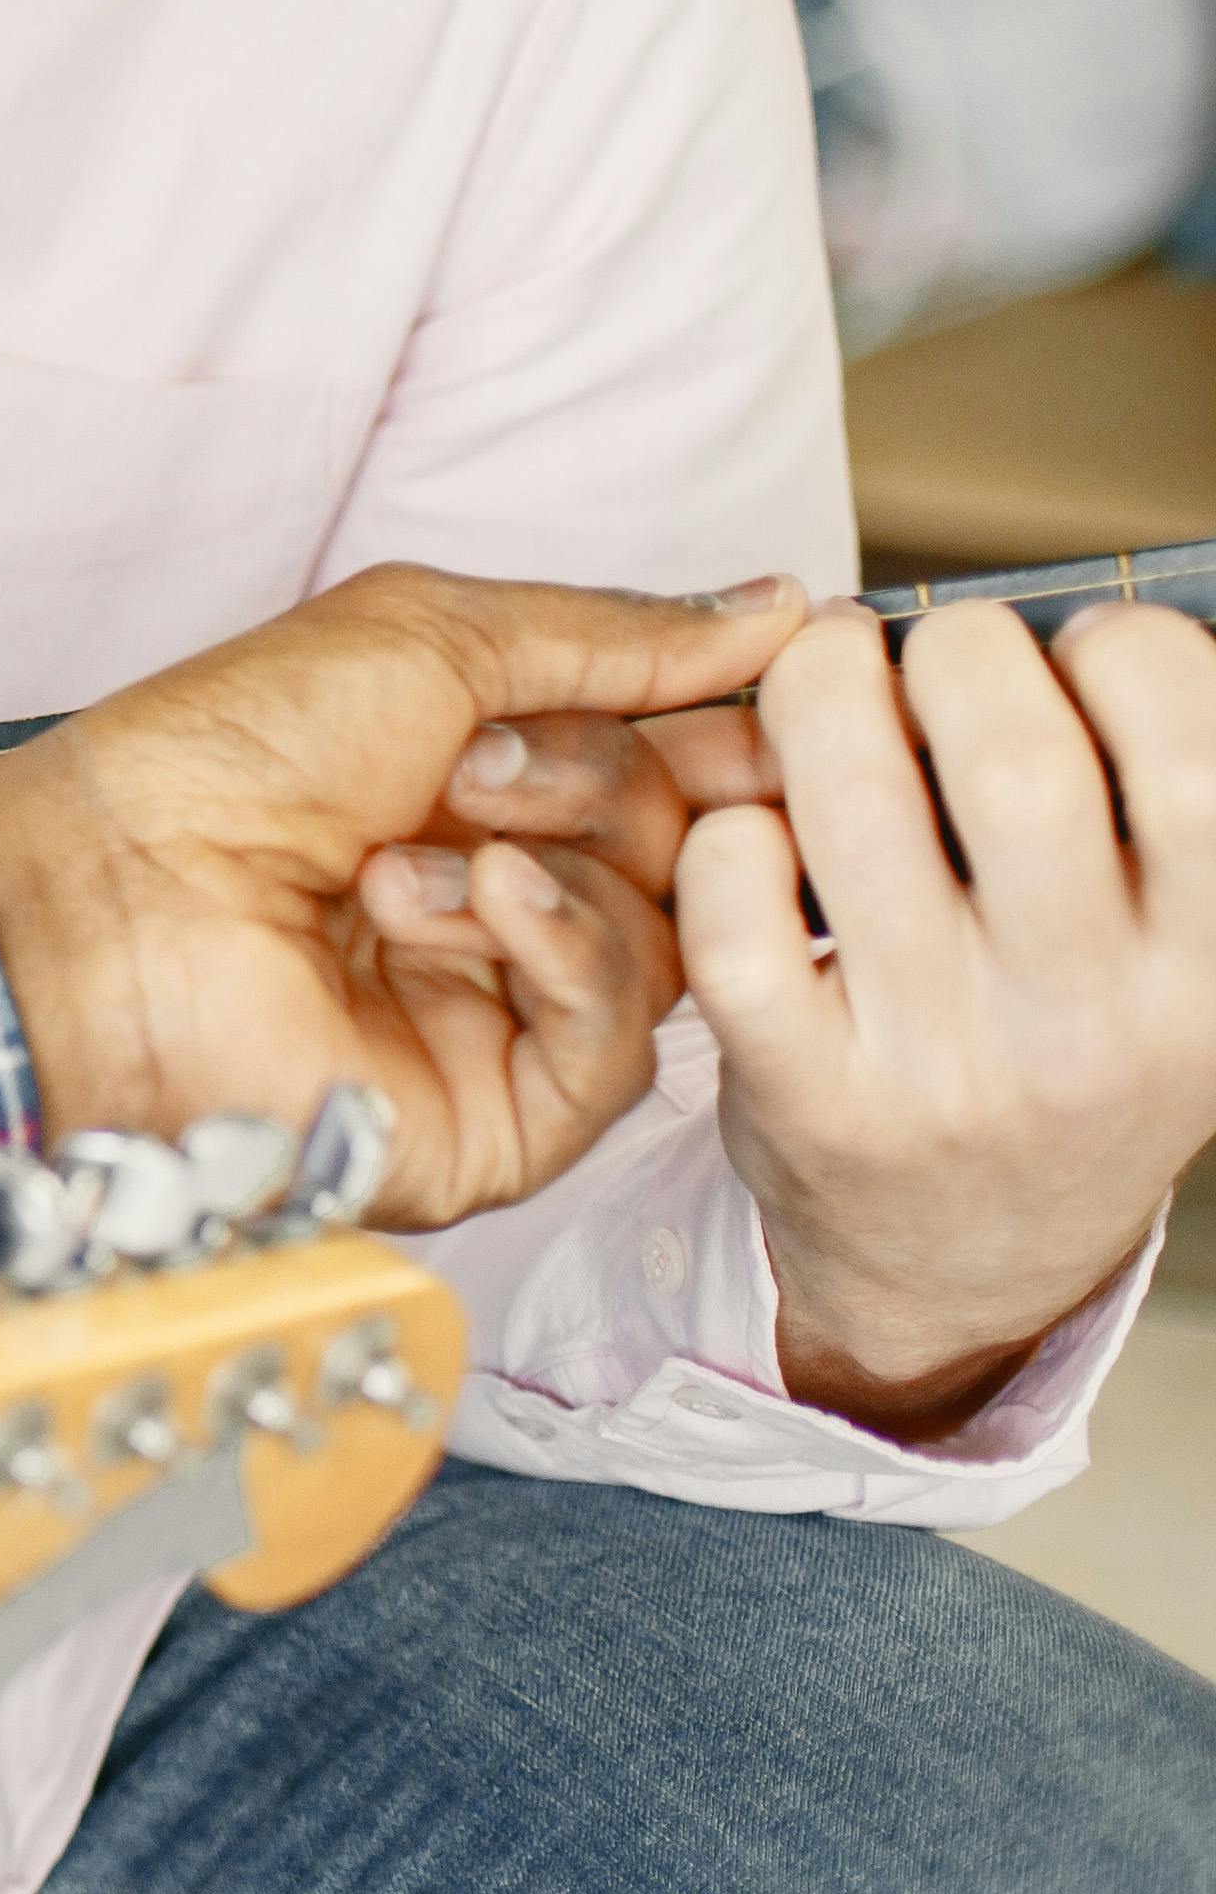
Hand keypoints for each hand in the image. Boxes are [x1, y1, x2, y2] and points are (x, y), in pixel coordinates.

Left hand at [0, 563, 808, 1226]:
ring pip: (669, 939)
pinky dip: (567, 954)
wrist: (107, 897)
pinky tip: (476, 909)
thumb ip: (610, 634)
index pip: (681, 767)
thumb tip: (777, 609)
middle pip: (684, 846)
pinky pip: (620, 1043)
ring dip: (556, 865)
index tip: (803, 685)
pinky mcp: (503, 1117)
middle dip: (604, 783)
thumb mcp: (424, 640)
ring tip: (418, 848)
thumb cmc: (223, 755)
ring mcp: (506, 1015)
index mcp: (493, 789)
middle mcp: (507, 901)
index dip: (738, 734)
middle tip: (480, 770)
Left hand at [676, 597, 1215, 1439]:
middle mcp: (1095, 1022)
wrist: (964, 1264)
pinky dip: (726, 835)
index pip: (1192, 743)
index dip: (1115, 648)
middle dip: (948, 649)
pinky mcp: (808, 1098)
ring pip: (858, 803)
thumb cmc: (1057, 1047)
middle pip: (1014, 755)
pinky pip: (738, 916)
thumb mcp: (1161, 953)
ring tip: (822, 683)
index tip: (1067, 646)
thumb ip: (1148, 816)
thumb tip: (1081, 629)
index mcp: (1210, 964)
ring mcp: (948, 1066)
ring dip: (818, 695)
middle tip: (919, 650)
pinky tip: (750, 828)